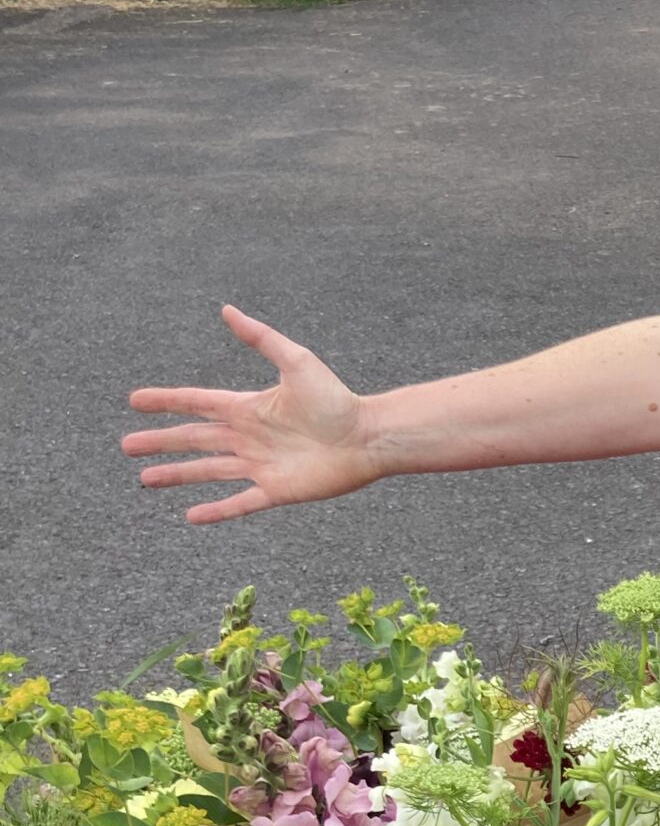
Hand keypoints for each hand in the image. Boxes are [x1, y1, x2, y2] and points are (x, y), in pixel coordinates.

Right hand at [123, 305, 378, 523]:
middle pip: (193, 439)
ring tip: (145, 479)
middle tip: (127, 446)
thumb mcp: (296, 361)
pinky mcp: (276, 490)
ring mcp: (259, 465)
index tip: (135, 401)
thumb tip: (226, 309)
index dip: (166, 402)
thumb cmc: (337, 399)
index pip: (196, 403)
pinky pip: (239, 502)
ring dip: (177, 475)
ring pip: (207, 472)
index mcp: (248, 407)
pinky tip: (191, 516)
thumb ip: (261, 338)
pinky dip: (216, 510)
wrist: (367, 437)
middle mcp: (248, 437)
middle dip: (160, 443)